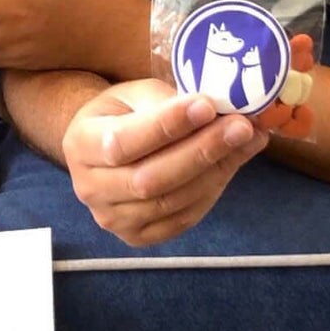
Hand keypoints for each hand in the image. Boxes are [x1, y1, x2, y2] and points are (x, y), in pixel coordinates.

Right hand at [63, 79, 269, 246]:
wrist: (104, 146)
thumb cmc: (122, 112)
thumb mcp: (134, 93)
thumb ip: (166, 101)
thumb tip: (216, 109)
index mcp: (80, 144)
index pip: (123, 141)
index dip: (167, 126)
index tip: (206, 106)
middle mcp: (89, 188)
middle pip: (150, 180)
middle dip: (202, 151)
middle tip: (241, 126)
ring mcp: (112, 219)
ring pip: (171, 202)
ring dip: (217, 170)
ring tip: (249, 139)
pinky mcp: (137, 236)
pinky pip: (183, 219)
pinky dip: (214, 190)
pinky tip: (234, 162)